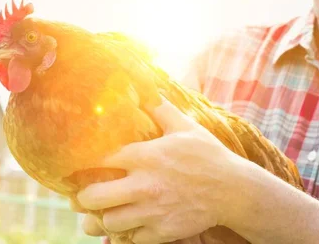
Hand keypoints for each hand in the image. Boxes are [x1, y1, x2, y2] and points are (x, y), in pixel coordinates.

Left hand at [75, 98, 243, 243]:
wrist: (233, 189)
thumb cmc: (209, 155)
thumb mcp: (185, 127)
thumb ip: (161, 109)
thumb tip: (145, 89)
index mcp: (145, 156)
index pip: (98, 160)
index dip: (86, 164)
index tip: (84, 167)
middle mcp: (143, 185)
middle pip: (92, 197)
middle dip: (85, 197)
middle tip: (88, 195)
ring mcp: (152, 211)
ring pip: (108, 222)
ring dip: (105, 217)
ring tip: (107, 211)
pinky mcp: (162, 231)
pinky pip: (131, 238)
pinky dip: (129, 233)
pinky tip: (133, 223)